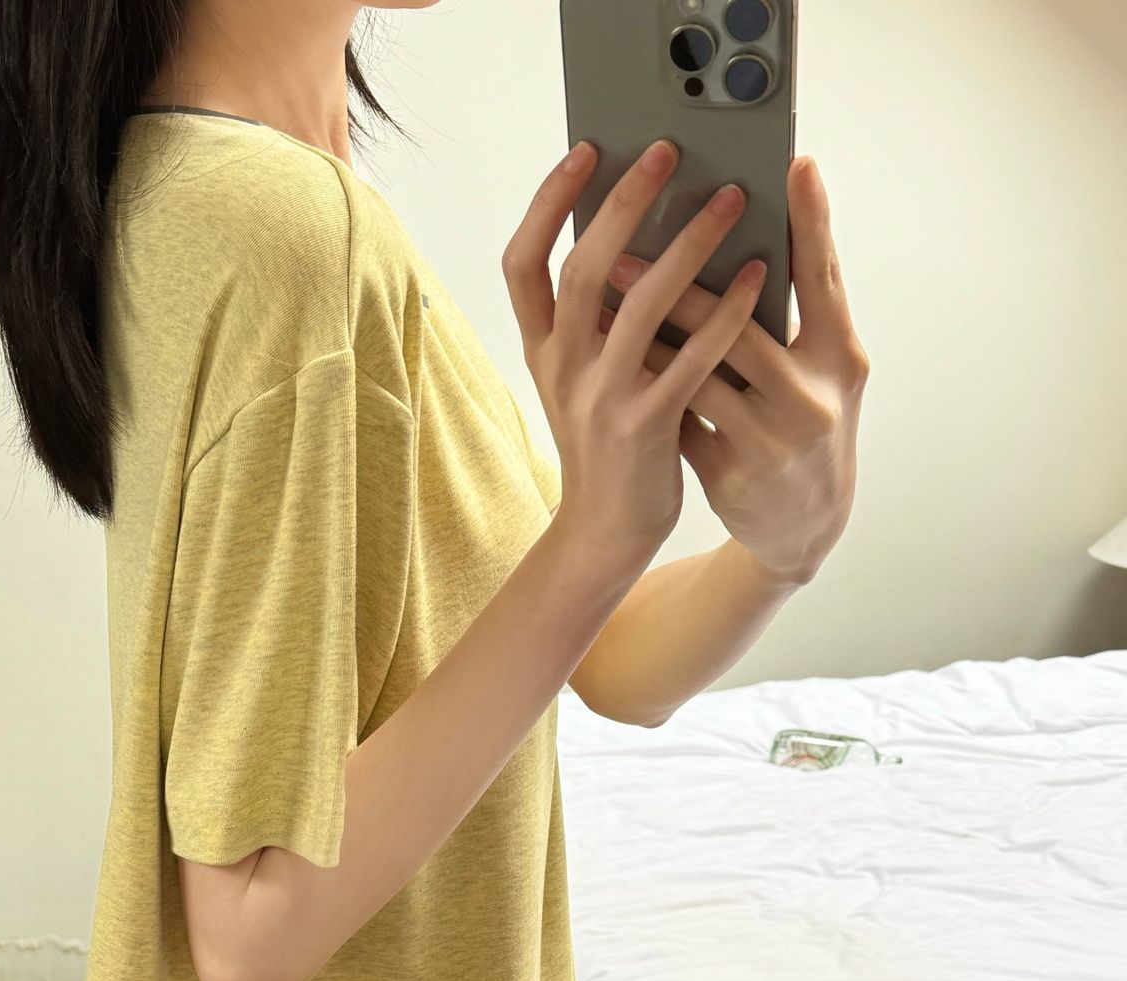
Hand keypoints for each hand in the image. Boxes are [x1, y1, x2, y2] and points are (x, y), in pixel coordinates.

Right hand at [502, 138, 768, 594]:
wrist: (606, 531)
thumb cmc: (607, 444)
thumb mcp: (583, 377)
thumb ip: (597, 321)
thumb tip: (635, 241)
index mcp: (541, 351)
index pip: (522, 264)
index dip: (546, 204)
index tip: (582, 152)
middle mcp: (562, 369)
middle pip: (583, 269)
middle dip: (623, 202)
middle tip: (665, 151)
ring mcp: (602, 399)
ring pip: (641, 305)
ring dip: (689, 245)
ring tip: (730, 200)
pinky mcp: (646, 428)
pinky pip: (690, 359)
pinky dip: (725, 314)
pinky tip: (756, 278)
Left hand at [602, 155, 868, 587]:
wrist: (805, 526)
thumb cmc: (805, 424)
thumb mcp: (822, 370)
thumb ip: (795, 311)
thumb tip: (745, 237)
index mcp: (842, 360)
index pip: (825, 278)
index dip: (813, 221)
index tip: (795, 164)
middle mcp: (811, 401)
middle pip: (742, 330)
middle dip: (682, 284)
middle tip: (627, 245)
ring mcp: (769, 443)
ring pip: (698, 375)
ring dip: (647, 331)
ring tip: (608, 292)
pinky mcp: (731, 476)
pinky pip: (677, 417)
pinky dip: (646, 381)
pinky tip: (611, 352)